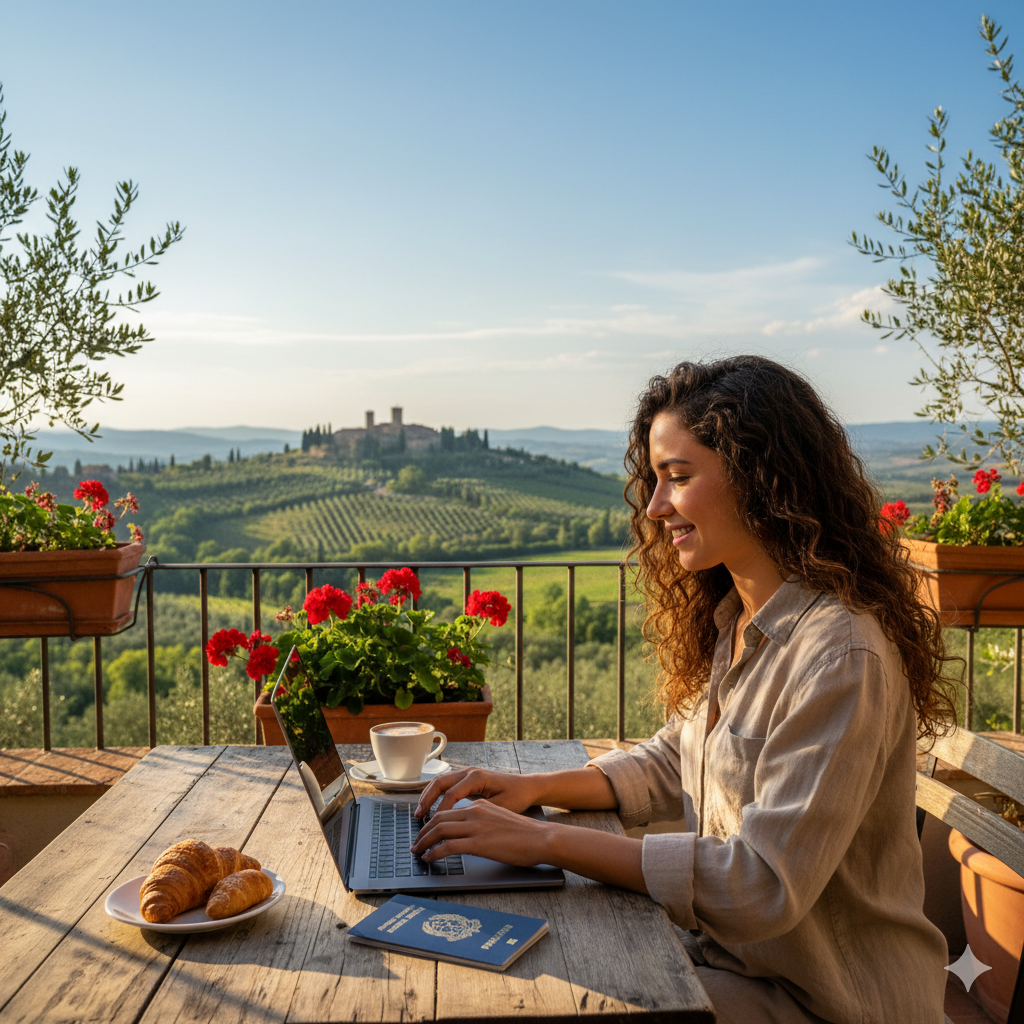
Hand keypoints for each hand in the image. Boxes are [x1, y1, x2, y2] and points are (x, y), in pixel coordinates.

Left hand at [410, 798, 552, 866]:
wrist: (541, 838)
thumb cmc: (525, 834)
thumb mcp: (500, 819)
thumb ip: (483, 821)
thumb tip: (470, 834)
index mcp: (480, 805)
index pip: (448, 810)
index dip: (432, 822)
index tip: (425, 832)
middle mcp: (475, 811)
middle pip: (439, 818)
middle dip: (423, 831)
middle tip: (416, 843)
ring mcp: (476, 826)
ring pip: (439, 830)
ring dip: (424, 842)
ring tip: (418, 851)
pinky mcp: (478, 842)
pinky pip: (448, 846)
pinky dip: (434, 852)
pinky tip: (429, 858)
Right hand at [413, 768, 539, 818]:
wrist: (528, 787)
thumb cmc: (518, 797)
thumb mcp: (500, 808)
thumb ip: (480, 815)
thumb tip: (462, 829)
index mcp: (476, 777)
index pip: (450, 794)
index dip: (439, 812)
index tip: (433, 828)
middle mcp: (469, 772)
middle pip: (439, 783)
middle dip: (426, 800)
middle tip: (418, 817)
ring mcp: (467, 774)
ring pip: (440, 782)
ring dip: (428, 796)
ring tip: (420, 813)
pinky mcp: (468, 780)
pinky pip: (446, 785)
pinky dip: (436, 795)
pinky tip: (431, 808)